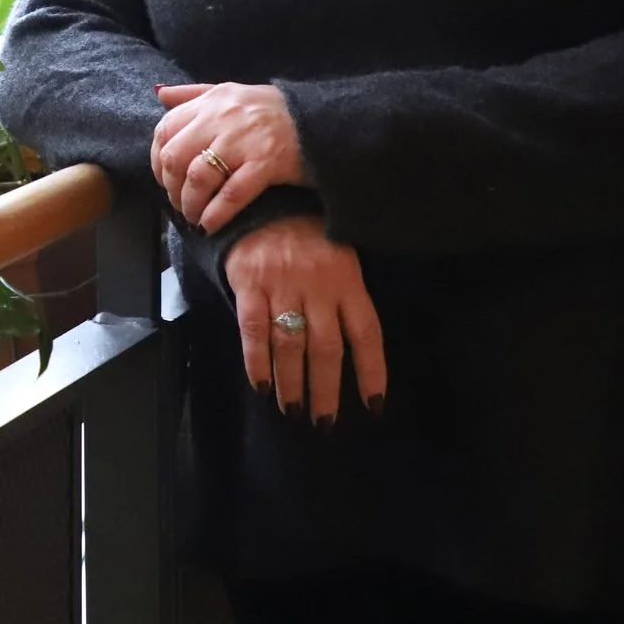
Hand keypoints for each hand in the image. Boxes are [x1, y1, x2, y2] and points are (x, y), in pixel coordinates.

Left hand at [150, 81, 305, 231]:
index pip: (165, 129)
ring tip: (195, 217)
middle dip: (171, 187)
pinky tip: (211, 225)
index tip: (164, 179)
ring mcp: (245, 141)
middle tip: (179, 204)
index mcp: (213, 100)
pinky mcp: (267, 164)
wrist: (324, 121)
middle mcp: (224, 117)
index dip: (157, 160)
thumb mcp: (232, 92)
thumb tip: (160, 94)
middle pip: (176, 157)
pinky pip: (230, 194)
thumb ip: (194, 95)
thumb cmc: (275, 111)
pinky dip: (216, 214)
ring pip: (198, 178)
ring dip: (191, 205)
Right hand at [223, 214, 386, 424]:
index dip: (371, 372)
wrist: (261, 200)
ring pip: (290, 344)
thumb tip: (354, 354)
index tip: (374, 406)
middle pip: (326, 347)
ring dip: (292, 383)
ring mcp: (282, 283)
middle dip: (326, 390)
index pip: (365, 333)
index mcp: (347, 279)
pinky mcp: (250, 282)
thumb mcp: (340, 257)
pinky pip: (254, 329)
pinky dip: (256, 361)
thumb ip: (346, 299)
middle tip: (324, 422)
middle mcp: (318, 285)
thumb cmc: (306, 238)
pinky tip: (260, 384)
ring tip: (293, 410)